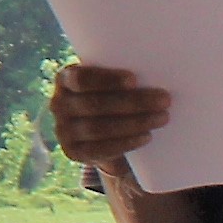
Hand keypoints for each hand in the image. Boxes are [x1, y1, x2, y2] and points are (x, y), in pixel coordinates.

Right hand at [47, 61, 171, 172]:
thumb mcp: (108, 82)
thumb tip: (158, 70)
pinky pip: (100, 149)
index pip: (81, 79)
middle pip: (95, 105)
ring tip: (161, 117)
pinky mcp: (73, 152)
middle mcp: (58, 104)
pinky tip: (146, 136)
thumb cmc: (109, 95)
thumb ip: (120, 76)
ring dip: (134, 123)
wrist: (97, 133)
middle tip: (164, 99)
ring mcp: (63, 130)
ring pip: (98, 128)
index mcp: (64, 79)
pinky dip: (127, 142)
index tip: (134, 80)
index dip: (106, 80)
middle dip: (132, 102)